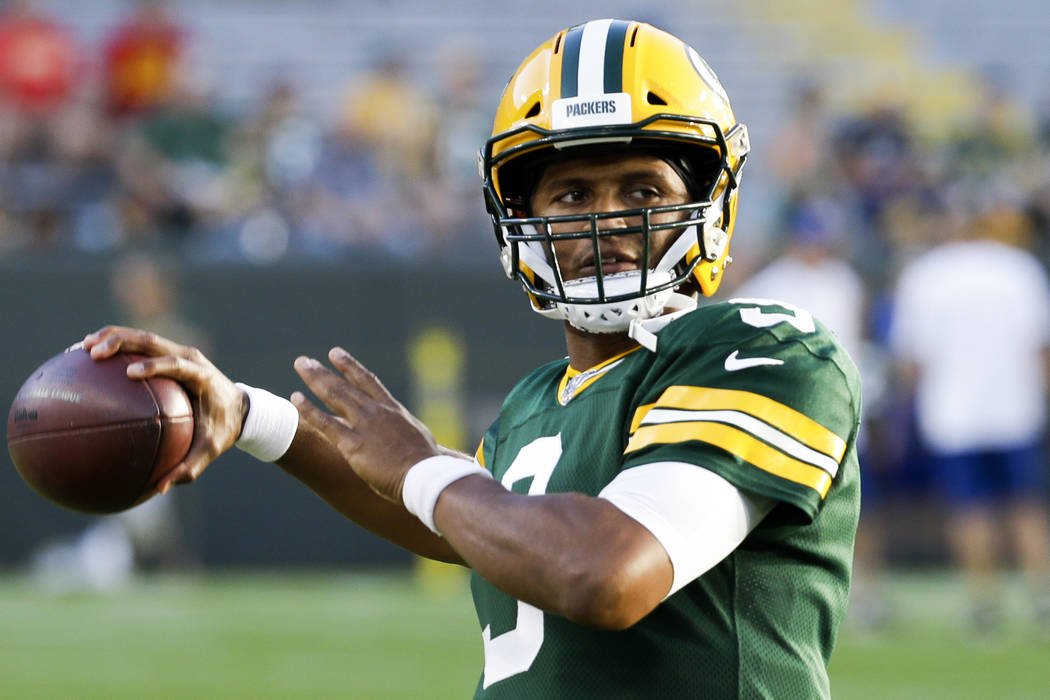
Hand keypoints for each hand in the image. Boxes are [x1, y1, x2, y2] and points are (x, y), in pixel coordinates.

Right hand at [82, 326, 247, 492]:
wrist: (239, 407)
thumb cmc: (224, 429)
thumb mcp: (212, 449)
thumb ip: (190, 467)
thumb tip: (162, 488)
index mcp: (201, 376)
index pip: (177, 365)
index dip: (155, 366)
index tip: (130, 373)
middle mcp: (189, 357)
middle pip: (153, 342)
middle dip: (123, 342)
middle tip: (95, 353)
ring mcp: (178, 352)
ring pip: (143, 338)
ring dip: (114, 337)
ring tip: (84, 347)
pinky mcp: (169, 354)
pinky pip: (140, 346)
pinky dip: (116, 344)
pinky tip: (89, 354)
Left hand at [291, 347, 440, 502]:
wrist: (423, 473)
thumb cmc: (426, 461)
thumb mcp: (419, 437)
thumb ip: (406, 430)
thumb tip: (409, 432)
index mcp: (392, 409)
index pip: (367, 381)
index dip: (350, 366)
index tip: (335, 353)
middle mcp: (375, 411)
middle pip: (344, 385)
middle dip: (323, 371)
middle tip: (305, 361)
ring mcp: (363, 425)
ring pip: (334, 396)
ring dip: (315, 379)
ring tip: (300, 366)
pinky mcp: (352, 444)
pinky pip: (325, 423)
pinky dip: (309, 410)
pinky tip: (295, 399)